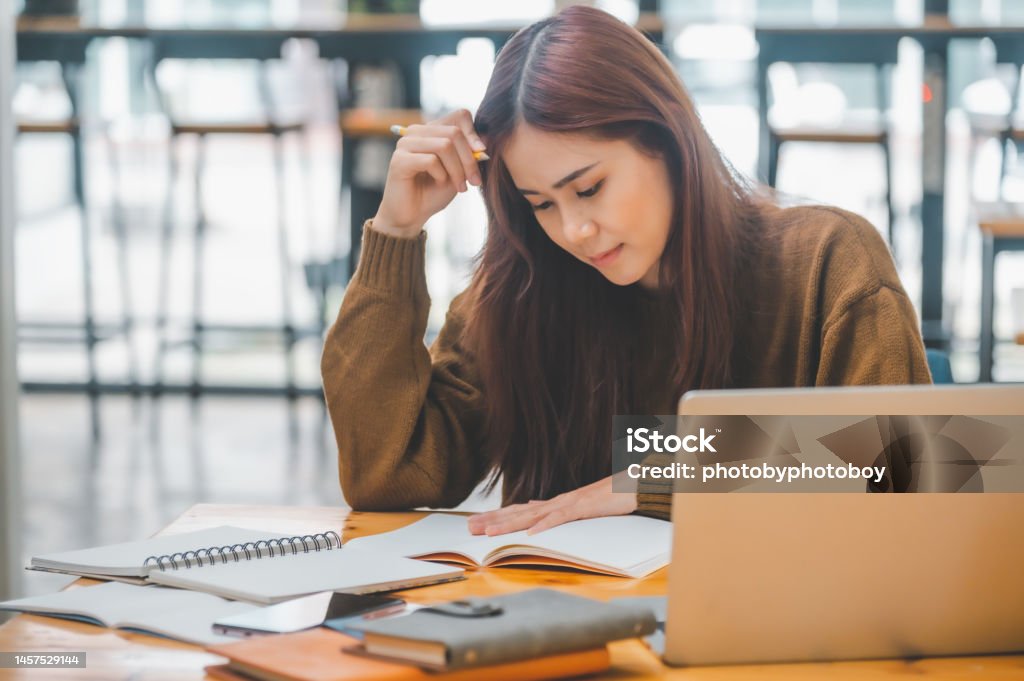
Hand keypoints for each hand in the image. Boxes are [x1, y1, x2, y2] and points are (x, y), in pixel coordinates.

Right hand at [372, 108, 486, 237]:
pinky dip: (441, 175)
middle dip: (469, 159)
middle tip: (474, 181)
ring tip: (460, 186)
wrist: (411, 215)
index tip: (482, 153)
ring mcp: (406, 144)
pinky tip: (438, 183)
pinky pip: (431, 161)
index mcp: (432, 130)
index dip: (474, 133)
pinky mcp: (399, 160)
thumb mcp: (459, 171)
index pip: (459, 115)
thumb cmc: (434, 192)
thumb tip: (485, 140)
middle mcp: (417, 132)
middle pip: (454, 132)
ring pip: (444, 145)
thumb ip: (469, 154)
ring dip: (457, 170)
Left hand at [467, 475, 637, 536]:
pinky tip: (531, 533)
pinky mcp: (583, 507)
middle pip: (519, 512)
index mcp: (554, 503)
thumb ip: (555, 509)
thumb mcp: (578, 506)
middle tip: (469, 527)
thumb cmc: (609, 495)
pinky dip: (546, 525)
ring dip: (510, 524)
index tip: (476, 522)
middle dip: (493, 520)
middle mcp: (556, 501)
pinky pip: (562, 517)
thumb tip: (533, 509)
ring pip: (533, 515)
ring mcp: (569, 503)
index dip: (497, 517)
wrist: (634, 483)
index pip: (519, 511)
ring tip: (489, 533)